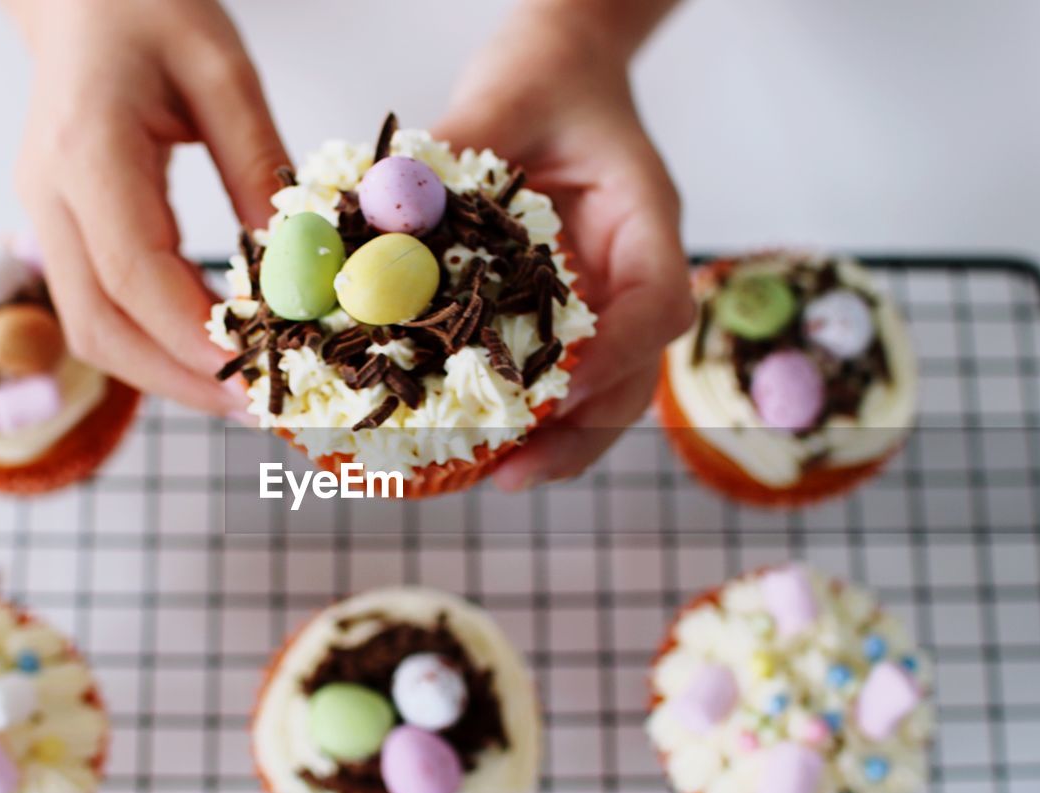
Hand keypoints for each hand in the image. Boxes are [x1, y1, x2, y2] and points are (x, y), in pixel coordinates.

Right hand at [6, 0, 286, 412]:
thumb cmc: (151, 7)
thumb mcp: (222, 70)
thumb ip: (254, 162)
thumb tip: (292, 263)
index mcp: (87, 148)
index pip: (133, 270)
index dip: (191, 335)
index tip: (253, 374)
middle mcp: (50, 193)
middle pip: (99, 324)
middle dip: (178, 379)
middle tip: (254, 408)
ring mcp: (45, 214)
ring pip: (90, 330)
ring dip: (162, 375)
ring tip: (238, 393)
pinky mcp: (59, 227)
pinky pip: (97, 308)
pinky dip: (150, 346)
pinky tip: (206, 353)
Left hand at [435, 0, 692, 490]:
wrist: (565, 69)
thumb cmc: (551, 75)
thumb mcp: (509, 94)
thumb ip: (460, 146)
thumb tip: (381, 204)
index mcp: (644, 219)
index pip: (658, 302)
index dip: (618, 358)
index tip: (565, 394)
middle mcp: (635, 270)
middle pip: (635, 374)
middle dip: (582, 433)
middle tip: (517, 474)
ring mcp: (605, 297)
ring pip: (603, 390)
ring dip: (557, 441)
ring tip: (496, 477)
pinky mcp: (567, 310)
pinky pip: (558, 372)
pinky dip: (526, 412)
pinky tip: (475, 441)